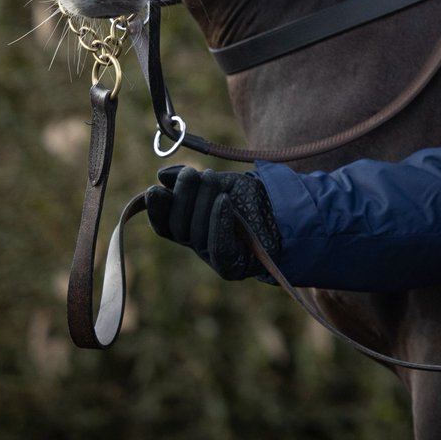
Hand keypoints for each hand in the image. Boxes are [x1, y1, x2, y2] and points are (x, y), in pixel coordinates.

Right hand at [146, 165, 280, 280]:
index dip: (156, 208)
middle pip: (177, 227)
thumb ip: (193, 180)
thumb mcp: (219, 182)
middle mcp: (197, 243)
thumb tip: (162, 175)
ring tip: (213, 178)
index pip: (163, 223)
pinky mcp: (232, 266)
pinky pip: (219, 248)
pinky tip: (223, 201)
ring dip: (203, 202)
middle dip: (182, 197)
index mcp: (189, 225)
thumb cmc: (250, 197)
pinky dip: (218, 222)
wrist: (285, 210)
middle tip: (192, 173)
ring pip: (196, 234)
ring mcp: (213, 256)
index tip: (155, 189)